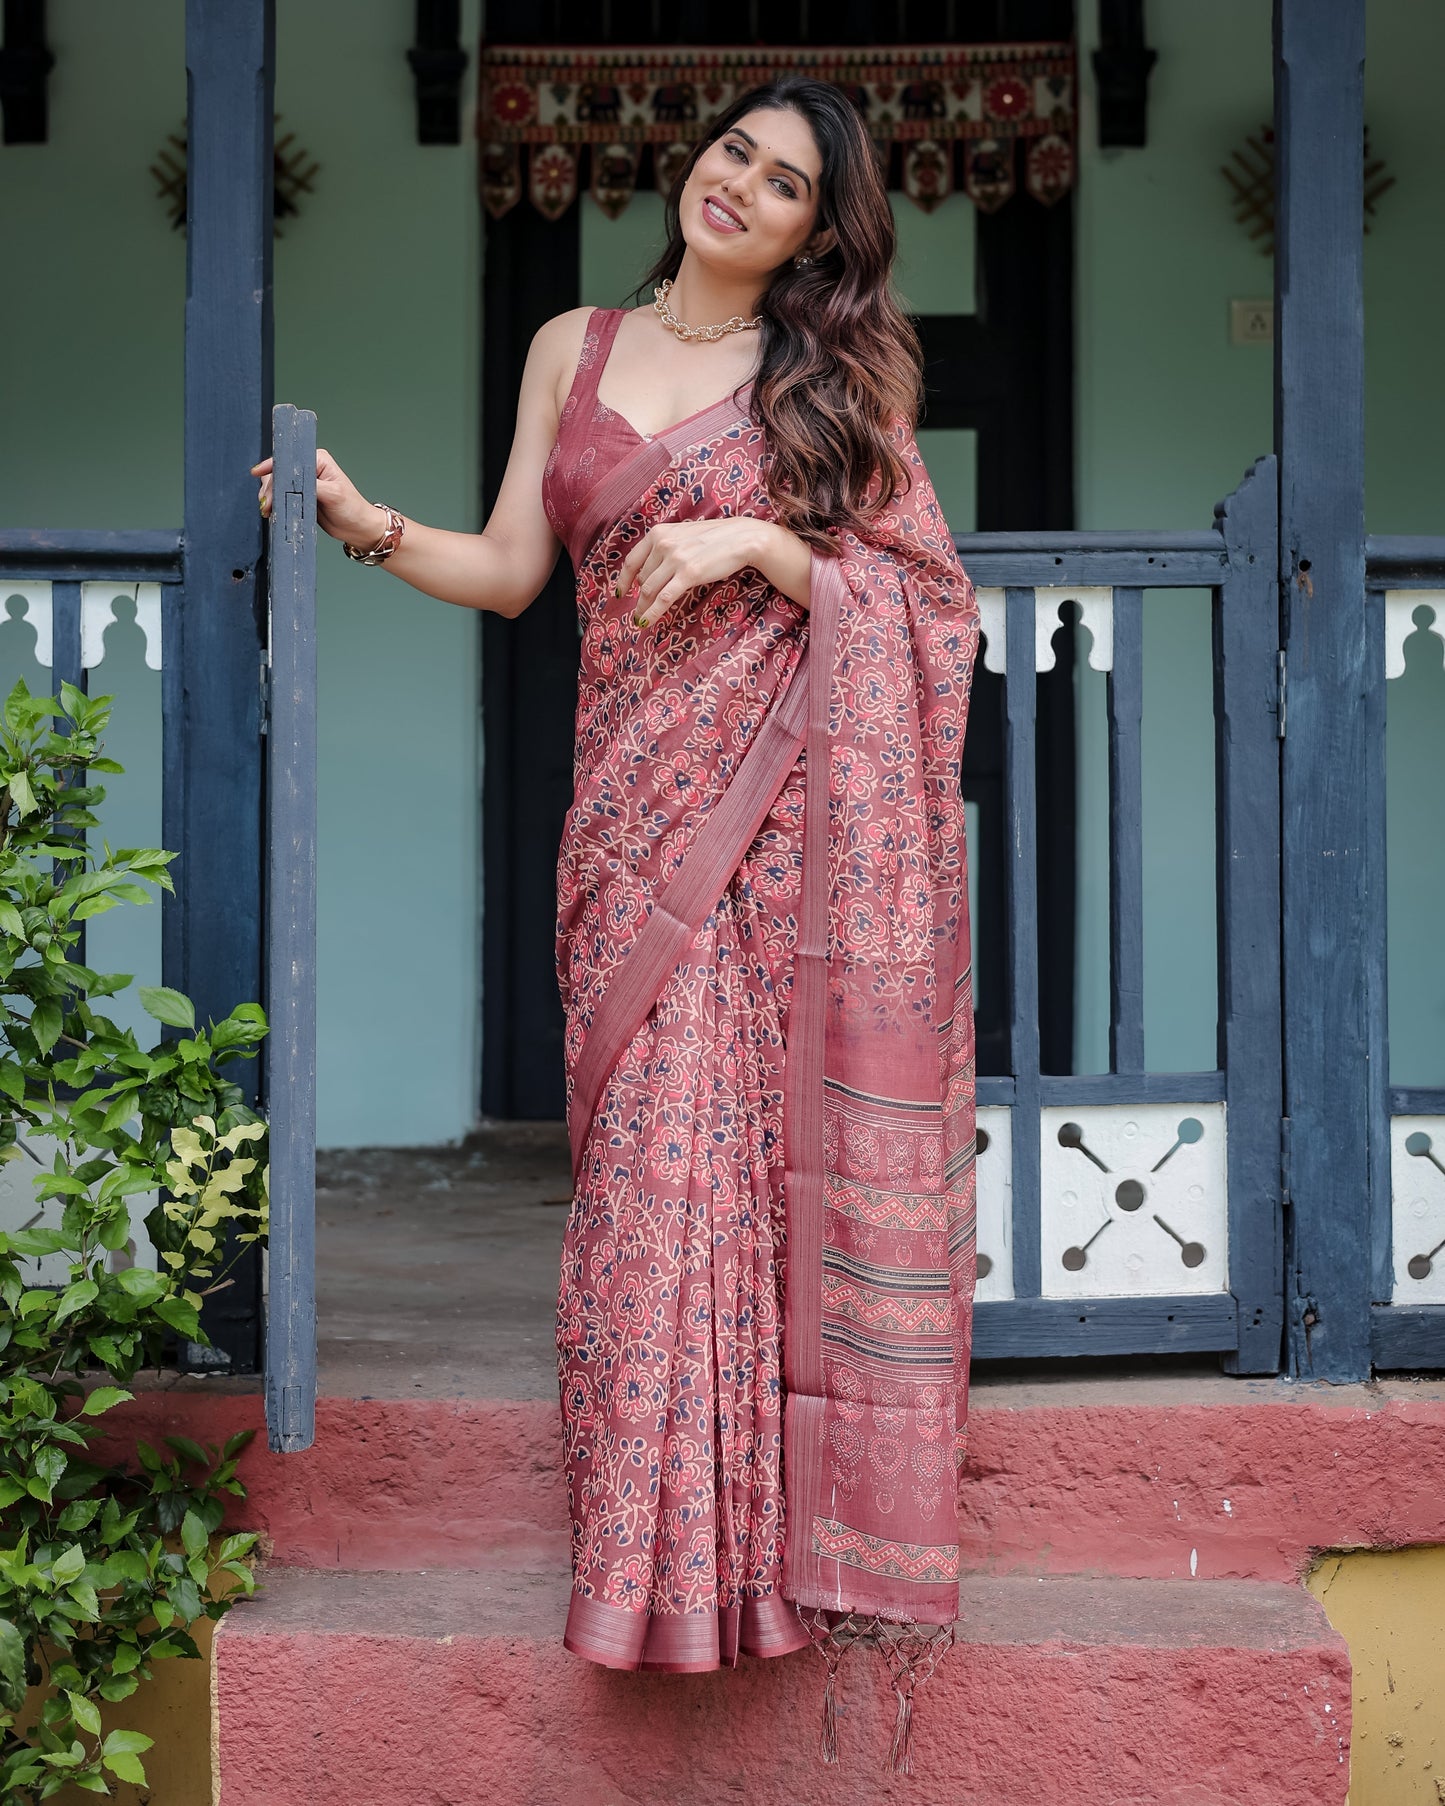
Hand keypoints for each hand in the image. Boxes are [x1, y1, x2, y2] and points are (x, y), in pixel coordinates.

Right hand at [249, 447, 384, 546]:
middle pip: (279, 473)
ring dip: (270, 497)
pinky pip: (282, 497)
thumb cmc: (352, 509)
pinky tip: (272, 511)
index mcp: (317, 460)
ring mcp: (303, 484)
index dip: (272, 465)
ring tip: (268, 510)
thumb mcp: (334, 494)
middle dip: (270, 488)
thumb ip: (312, 486)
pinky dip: (275, 504)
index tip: (257, 472)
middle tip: (267, 504)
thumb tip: (292, 483)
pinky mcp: (300, 497)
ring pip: (277, 485)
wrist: (358, 529)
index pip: (290, 459)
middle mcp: (308, 469)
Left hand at [615, 518, 773, 629]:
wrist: (741, 538)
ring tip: (641, 620)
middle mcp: (663, 544)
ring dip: (643, 608)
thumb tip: (649, 576)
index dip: (623, 580)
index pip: (632, 561)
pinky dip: (652, 612)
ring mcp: (675, 559)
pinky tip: (647, 622)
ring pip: (650, 590)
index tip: (620, 593)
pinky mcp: (689, 573)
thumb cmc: (714, 539)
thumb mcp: (682, 536)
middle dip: (639, 598)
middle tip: (638, 612)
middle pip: (643, 579)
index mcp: (658, 533)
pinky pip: (664, 598)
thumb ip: (664, 550)